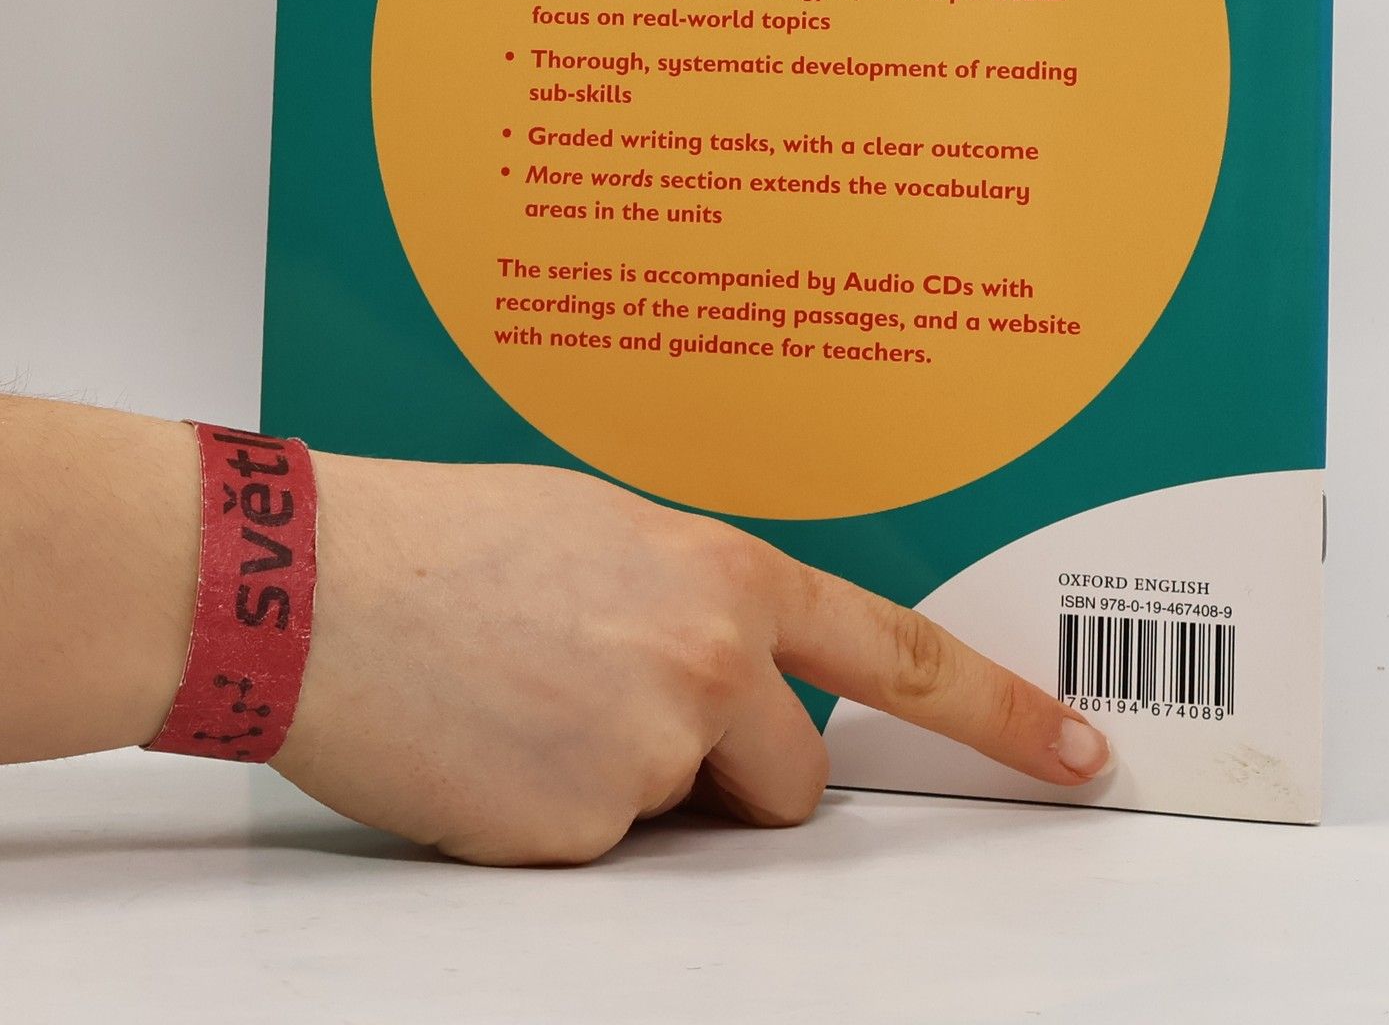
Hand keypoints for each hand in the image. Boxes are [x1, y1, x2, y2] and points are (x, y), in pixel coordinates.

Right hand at [274, 455, 1110, 864]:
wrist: (310, 587)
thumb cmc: (443, 542)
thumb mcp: (603, 534)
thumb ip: (696, 599)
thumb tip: (741, 672)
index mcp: (723, 575)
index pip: (899, 655)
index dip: (1001, 712)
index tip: (1078, 755)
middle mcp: (709, 661)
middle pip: (794, 781)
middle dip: (733, 777)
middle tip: (613, 711)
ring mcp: (647, 753)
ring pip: (690, 820)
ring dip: (639, 795)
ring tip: (532, 714)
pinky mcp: (578, 835)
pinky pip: (604, 853)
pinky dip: (558, 822)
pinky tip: (491, 752)